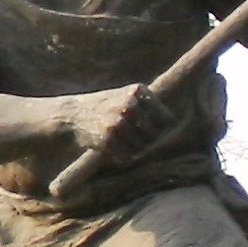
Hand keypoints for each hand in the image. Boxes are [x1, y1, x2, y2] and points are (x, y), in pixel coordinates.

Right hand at [54, 85, 184, 173]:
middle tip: (136, 139)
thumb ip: (150, 105)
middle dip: (149, 141)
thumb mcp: (128, 96)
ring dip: (136, 149)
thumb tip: (175, 122)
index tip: (153, 130)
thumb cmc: (105, 107)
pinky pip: (128, 155)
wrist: (72, 115)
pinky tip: (114, 148)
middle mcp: (129, 105)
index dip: (162, 128)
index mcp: (137, 91)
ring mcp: (119, 122)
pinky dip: (124, 155)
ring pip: (143, 146)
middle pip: (156, 134)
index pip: (167, 119)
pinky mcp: (109, 138)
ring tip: (123, 142)